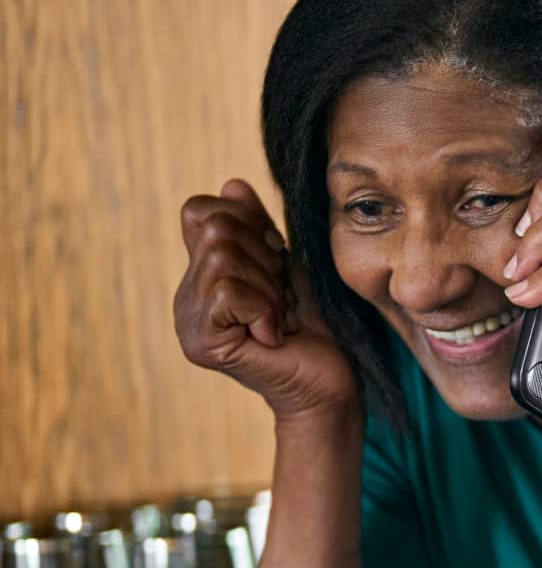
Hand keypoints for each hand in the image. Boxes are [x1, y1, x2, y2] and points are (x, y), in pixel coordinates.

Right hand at [175, 179, 359, 421]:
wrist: (330, 382)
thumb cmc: (313, 327)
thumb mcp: (284, 264)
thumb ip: (256, 227)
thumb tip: (232, 184)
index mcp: (200, 275)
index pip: (201, 211)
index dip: (248, 223)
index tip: (277, 257)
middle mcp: (185, 298)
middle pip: (216, 231)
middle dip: (266, 261)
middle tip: (282, 300)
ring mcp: (188, 322)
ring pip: (222, 259)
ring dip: (269, 288)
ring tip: (280, 318)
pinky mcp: (201, 343)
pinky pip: (230, 293)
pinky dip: (265, 308)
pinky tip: (275, 335)